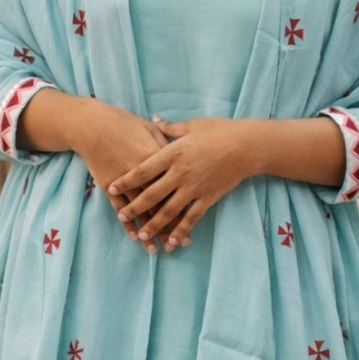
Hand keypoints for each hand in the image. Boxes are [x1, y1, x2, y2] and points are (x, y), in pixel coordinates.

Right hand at [71, 99, 179, 253]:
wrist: (92, 125)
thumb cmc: (122, 122)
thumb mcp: (149, 128)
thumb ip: (168, 140)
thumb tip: (183, 143)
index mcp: (158, 159)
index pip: (175, 187)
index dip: (185, 205)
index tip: (194, 220)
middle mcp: (144, 175)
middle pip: (160, 204)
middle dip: (169, 226)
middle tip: (179, 244)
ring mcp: (125, 182)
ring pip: (141, 211)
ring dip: (148, 231)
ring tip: (156, 248)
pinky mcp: (109, 186)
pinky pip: (120, 208)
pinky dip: (127, 223)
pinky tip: (134, 236)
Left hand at [107, 114, 256, 247]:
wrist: (248, 145)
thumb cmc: (220, 131)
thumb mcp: (193, 125)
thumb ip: (170, 127)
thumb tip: (153, 119)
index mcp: (174, 153)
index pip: (143, 169)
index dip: (126, 180)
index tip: (111, 187)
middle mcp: (181, 173)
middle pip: (152, 194)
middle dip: (134, 207)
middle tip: (121, 215)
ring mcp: (194, 187)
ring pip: (169, 210)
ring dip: (154, 224)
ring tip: (142, 234)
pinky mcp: (208, 197)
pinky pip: (192, 218)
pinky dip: (181, 230)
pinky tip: (172, 241)